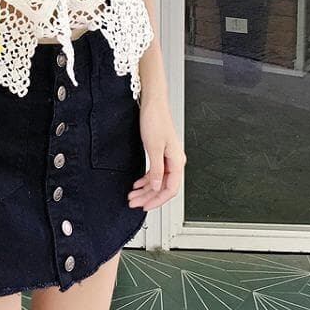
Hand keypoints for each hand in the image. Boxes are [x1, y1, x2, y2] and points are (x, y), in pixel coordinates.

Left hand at [128, 83, 185, 210]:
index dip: (157, 201)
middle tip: (133, 202)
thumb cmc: (155, 120)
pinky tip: (137, 183)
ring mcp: (168, 157)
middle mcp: (175, 161)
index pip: (170, 189)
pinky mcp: (161, 152)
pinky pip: (155, 171)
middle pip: (163, 187)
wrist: (153, 103)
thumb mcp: (154, 148)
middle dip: (148, 197)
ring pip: (158, 180)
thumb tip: (157, 186)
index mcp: (177, 161)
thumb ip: (157, 169)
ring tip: (132, 194)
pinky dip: (146, 179)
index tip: (145, 206)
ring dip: (145, 189)